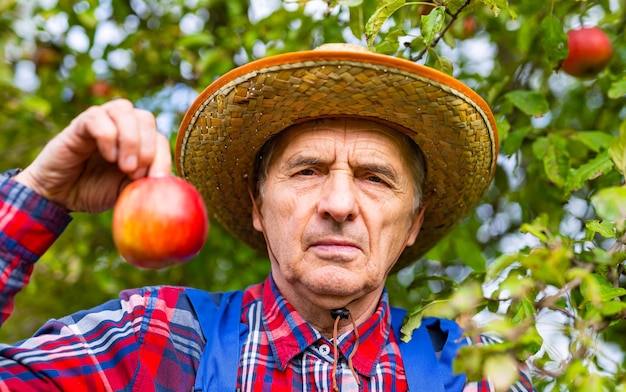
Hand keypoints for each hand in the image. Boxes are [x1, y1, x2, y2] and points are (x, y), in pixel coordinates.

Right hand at [14, 99, 171, 212]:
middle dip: (147, 147)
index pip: (160, 139)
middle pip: (147, 118)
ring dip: (131, 139)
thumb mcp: (127, 191)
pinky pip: (98, 117)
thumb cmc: (95, 190)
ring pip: (125, 110)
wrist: (60, 195)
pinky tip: (108, 156)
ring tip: (124, 166)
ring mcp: (102, 121)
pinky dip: (108, 136)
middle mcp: (122, 126)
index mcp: (138, 141)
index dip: (162, 158)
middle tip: (135, 172)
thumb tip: (174, 184)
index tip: (155, 180)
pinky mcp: (80, 123)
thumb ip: (146, 183)